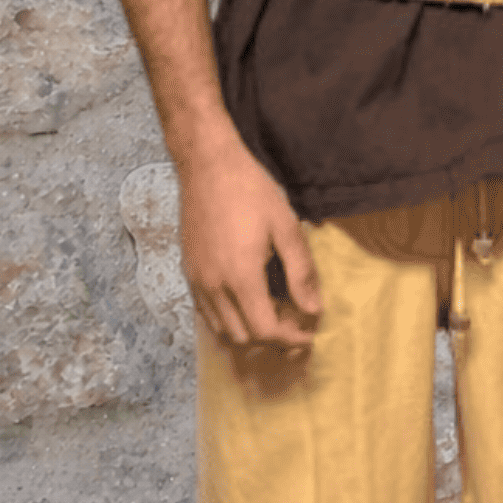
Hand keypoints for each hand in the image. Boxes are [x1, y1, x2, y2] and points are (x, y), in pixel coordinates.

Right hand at [176, 131, 321, 349]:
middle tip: (294, 322)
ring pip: (221, 330)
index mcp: (241, 276)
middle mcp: (214, 286)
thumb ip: (301, 271)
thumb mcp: (286, 226)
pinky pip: (206, 312)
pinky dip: (228, 318)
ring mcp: (197, 280)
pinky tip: (245, 299)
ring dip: (248, 331)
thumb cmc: (251, 190)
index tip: (310, 332)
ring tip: (272, 311)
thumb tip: (314, 310)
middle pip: (243, 338)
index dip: (291, 338)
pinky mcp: (188, 271)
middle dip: (271, 338)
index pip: (266, 330)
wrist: (207, 164)